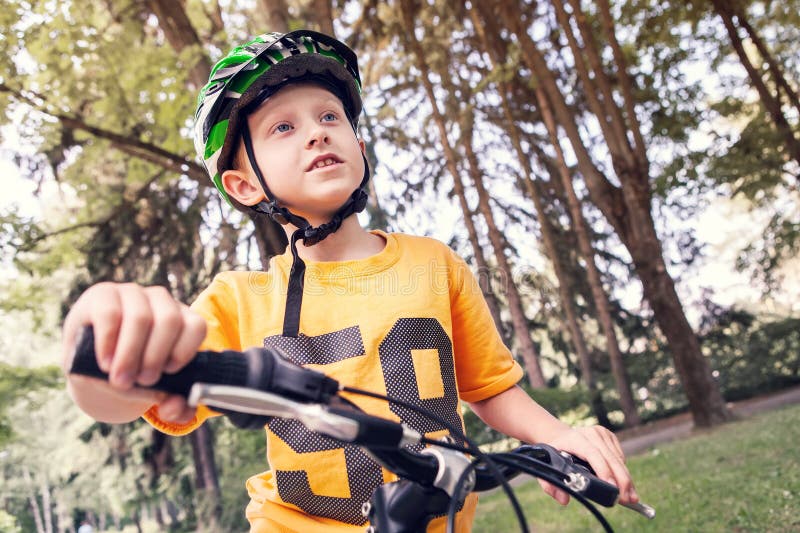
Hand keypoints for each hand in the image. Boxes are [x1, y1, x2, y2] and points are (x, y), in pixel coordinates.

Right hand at [62, 282, 206, 423]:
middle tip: (141, 380)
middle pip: (169, 320)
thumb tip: (176, 408)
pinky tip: (105, 362)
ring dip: (130, 354)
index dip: (185, 351)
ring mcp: (132, 294)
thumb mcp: (155, 392)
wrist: (92, 367)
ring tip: (120, 378)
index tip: (169, 372)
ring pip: (140, 318)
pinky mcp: (103, 295)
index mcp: (182, 320)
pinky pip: (110, 314)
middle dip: (155, 356)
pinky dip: (108, 342)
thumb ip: (174, 408)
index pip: (196, 326)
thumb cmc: (134, 376)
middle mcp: (161, 301)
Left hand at [538, 425, 637, 505]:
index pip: (592, 454)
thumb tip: (564, 500)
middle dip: (621, 480)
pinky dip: (623, 471)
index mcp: (575, 439)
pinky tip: (625, 484)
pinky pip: (620, 456)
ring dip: (626, 479)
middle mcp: (590, 433)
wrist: (561, 435)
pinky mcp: (610, 436)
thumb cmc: (554, 453)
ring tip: (631, 497)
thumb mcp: (546, 465)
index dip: (603, 470)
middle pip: (610, 458)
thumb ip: (549, 484)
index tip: (612, 487)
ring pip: (618, 459)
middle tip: (629, 500)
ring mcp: (602, 433)